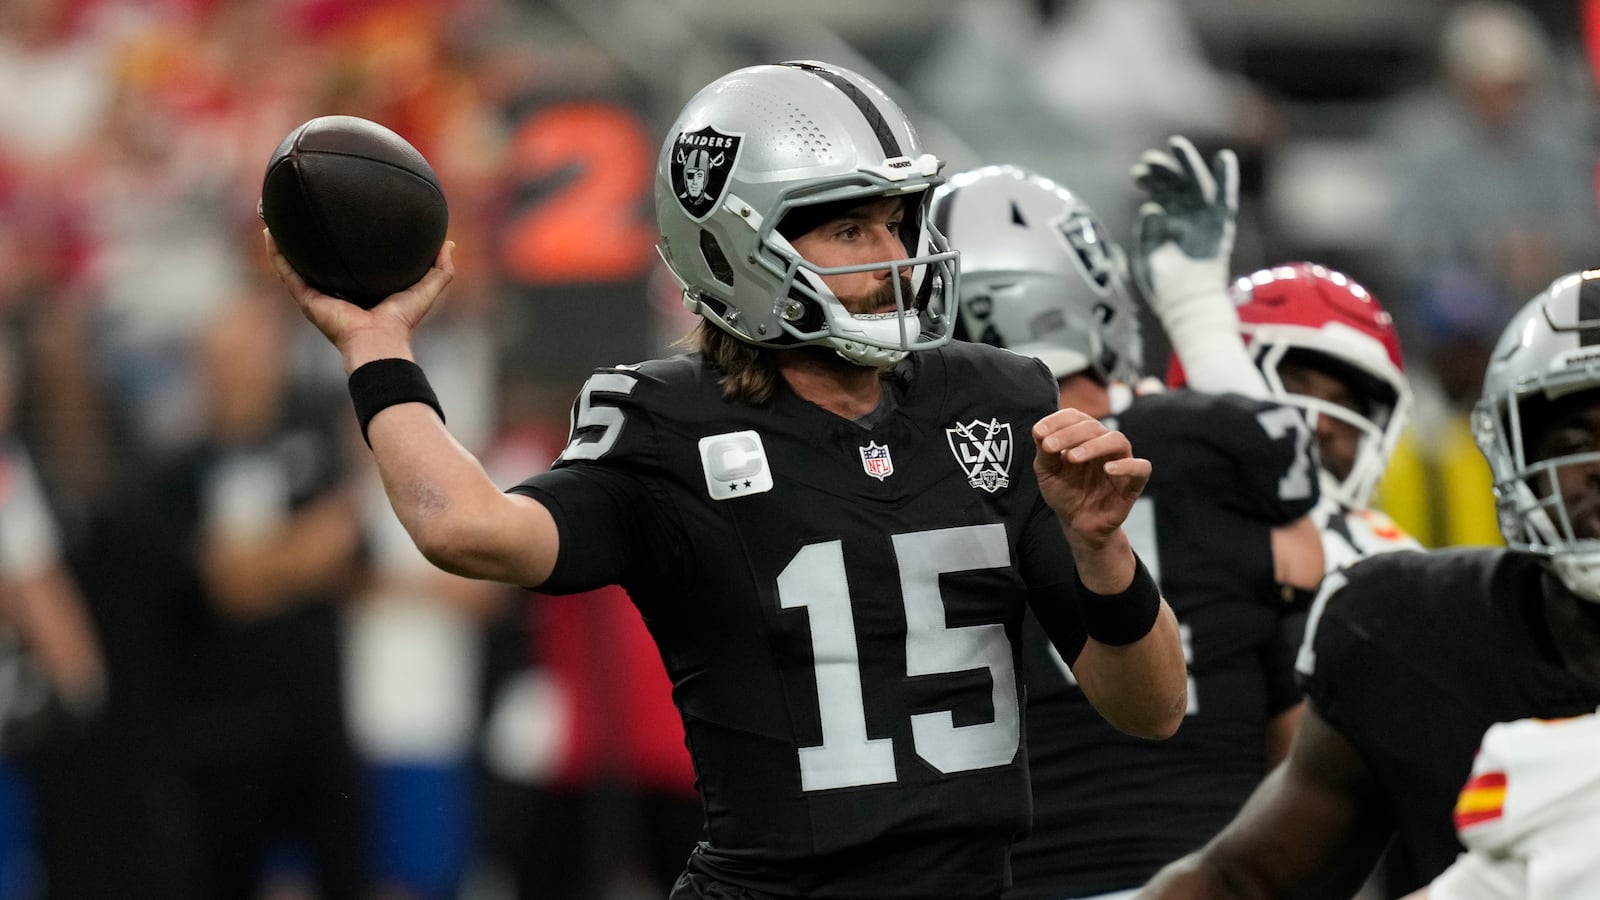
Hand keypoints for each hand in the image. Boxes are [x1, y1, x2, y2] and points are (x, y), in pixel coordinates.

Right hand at [265, 230, 454, 371]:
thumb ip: (441, 268)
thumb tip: (449, 243)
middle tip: (304, 212)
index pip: (350, 262)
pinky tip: (269, 232)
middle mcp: (336, 292)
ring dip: (284, 242)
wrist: (380, 341)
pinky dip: (276, 253)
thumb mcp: (428, 288)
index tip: (341, 218)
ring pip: (296, 264)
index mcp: (361, 289)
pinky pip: (287, 272)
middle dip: (309, 239)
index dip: (345, 243)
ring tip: (275, 216)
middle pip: (318, 261)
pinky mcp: (307, 300)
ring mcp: (318, 296)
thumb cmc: (402, 321)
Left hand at [1033, 408, 1150, 545]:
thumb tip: (1038, 430)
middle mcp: (1104, 443)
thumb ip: (1044, 451)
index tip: (1038, 432)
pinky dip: (1126, 466)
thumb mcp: (1047, 471)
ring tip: (1073, 457)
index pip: (1075, 417)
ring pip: (1117, 440)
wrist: (1077, 523)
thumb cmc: (1064, 492)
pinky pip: (1141, 468)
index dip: (1057, 420)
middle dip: (1069, 434)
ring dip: (1094, 445)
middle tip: (1050, 446)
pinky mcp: (1133, 483)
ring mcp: (1121, 460)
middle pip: (1093, 426)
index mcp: (1083, 436)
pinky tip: (1107, 469)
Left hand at [1129, 135, 1236, 321]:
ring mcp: (1204, 223)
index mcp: (1167, 224)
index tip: (1137, 172)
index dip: (1150, 180)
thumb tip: (1150, 206)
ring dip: (1188, 165)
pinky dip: (1227, 180)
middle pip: (1177, 186)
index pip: (1160, 194)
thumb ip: (1146, 232)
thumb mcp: (1144, 258)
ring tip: (1176, 144)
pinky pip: (1226, 201)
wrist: (1185, 307)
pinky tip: (1224, 157)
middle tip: (1148, 159)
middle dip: (1163, 169)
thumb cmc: (1162, 288)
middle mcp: (1186, 219)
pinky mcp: (1221, 229)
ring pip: (1198, 187)